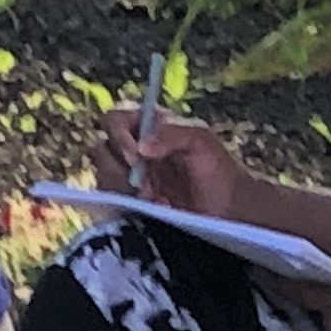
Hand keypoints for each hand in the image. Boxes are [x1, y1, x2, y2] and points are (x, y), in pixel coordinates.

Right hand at [90, 110, 239, 218]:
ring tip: (153, 195)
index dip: (119, 135)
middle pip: (101, 147)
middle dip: (118, 164)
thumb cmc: (219, 170)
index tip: (137, 154)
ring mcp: (131, 176)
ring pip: (103, 174)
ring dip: (123, 185)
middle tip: (144, 179)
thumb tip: (141, 147)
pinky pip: (112, 199)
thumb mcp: (201, 142)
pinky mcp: (132, 201)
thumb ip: (172, 135)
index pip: (114, 119)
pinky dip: (128, 203)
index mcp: (148, 126)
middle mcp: (135, 148)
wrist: (230, 211)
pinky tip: (156, 207)